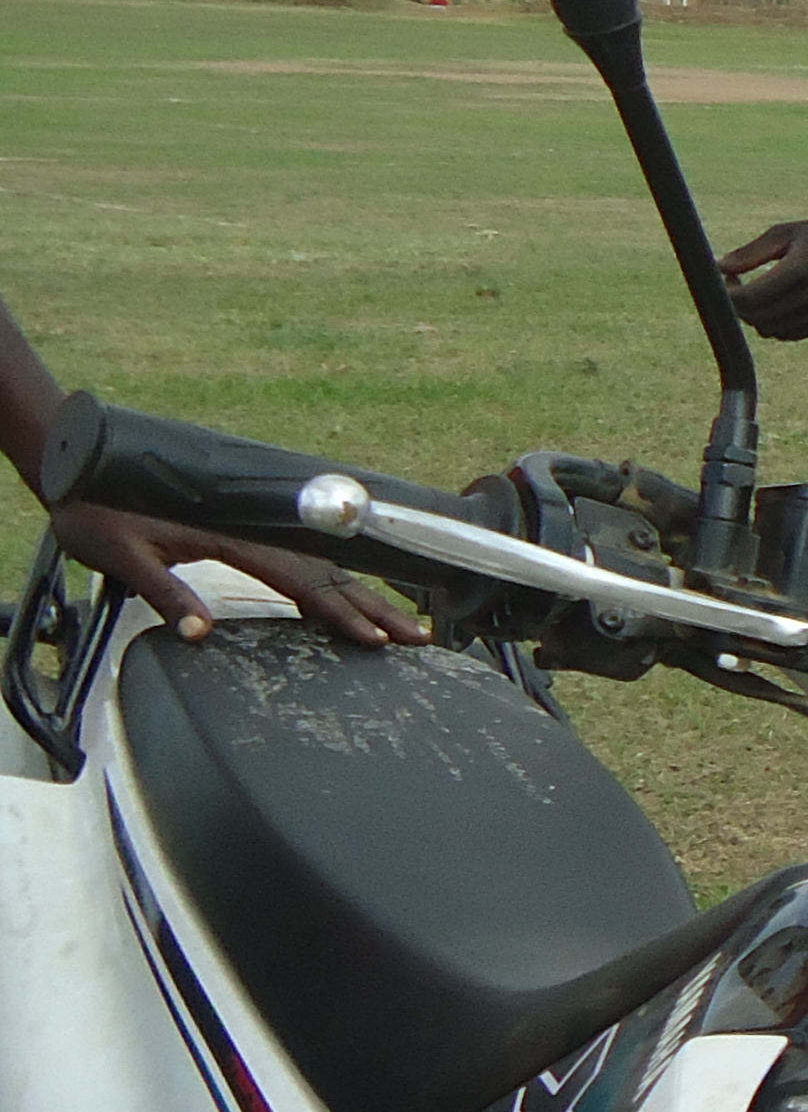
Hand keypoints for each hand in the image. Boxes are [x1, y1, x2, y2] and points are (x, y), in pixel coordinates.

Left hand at [54, 509, 426, 647]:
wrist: (86, 472)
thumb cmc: (100, 513)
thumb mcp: (123, 556)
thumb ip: (165, 592)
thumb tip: (201, 632)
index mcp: (236, 536)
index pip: (302, 581)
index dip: (341, 613)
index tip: (375, 639)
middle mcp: (257, 531)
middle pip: (331, 574)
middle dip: (376, 608)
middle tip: (418, 636)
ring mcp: (257, 531)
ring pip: (326, 566)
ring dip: (367, 595)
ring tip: (405, 622)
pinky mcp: (249, 533)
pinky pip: (307, 561)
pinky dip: (339, 581)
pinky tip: (355, 596)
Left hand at [720, 204, 807, 341]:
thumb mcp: (786, 233)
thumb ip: (751, 253)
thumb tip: (718, 268)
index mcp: (801, 269)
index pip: (751, 297)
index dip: (729, 293)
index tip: (726, 277)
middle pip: (758, 318)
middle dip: (738, 305)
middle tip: (736, 285)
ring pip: (771, 331)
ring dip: (756, 316)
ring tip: (757, 293)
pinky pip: (790, 334)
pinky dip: (776, 324)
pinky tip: (778, 303)